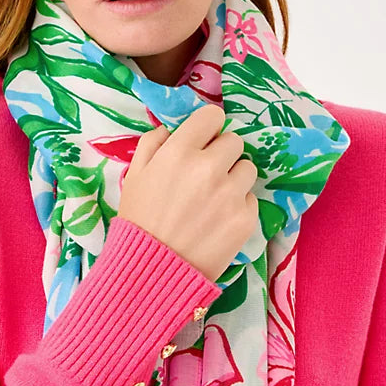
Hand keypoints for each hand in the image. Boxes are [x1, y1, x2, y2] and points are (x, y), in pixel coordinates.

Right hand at [118, 104, 258, 281]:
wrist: (152, 270)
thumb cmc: (139, 220)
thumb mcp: (134, 175)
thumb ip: (152, 143)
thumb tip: (170, 129)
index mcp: (179, 152)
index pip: (212, 116)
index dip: (208, 126)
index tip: (204, 138)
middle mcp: (209, 168)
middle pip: (234, 141)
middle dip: (221, 153)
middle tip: (207, 173)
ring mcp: (230, 194)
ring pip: (247, 168)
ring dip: (234, 177)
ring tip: (214, 197)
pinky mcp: (245, 219)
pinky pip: (250, 198)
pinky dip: (238, 205)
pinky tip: (218, 219)